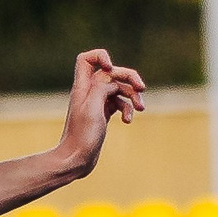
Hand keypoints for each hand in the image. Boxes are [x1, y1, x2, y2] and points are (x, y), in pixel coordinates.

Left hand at [56, 48, 146, 175]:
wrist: (75, 160)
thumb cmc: (82, 136)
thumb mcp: (93, 108)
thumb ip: (102, 88)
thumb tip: (113, 80)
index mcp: (83, 87)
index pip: (86, 59)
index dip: (101, 57)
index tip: (111, 68)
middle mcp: (89, 92)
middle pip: (111, 73)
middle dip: (129, 77)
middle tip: (142, 87)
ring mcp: (97, 103)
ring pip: (119, 89)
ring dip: (133, 96)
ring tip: (141, 108)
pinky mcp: (103, 115)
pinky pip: (119, 104)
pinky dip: (127, 110)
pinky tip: (128, 121)